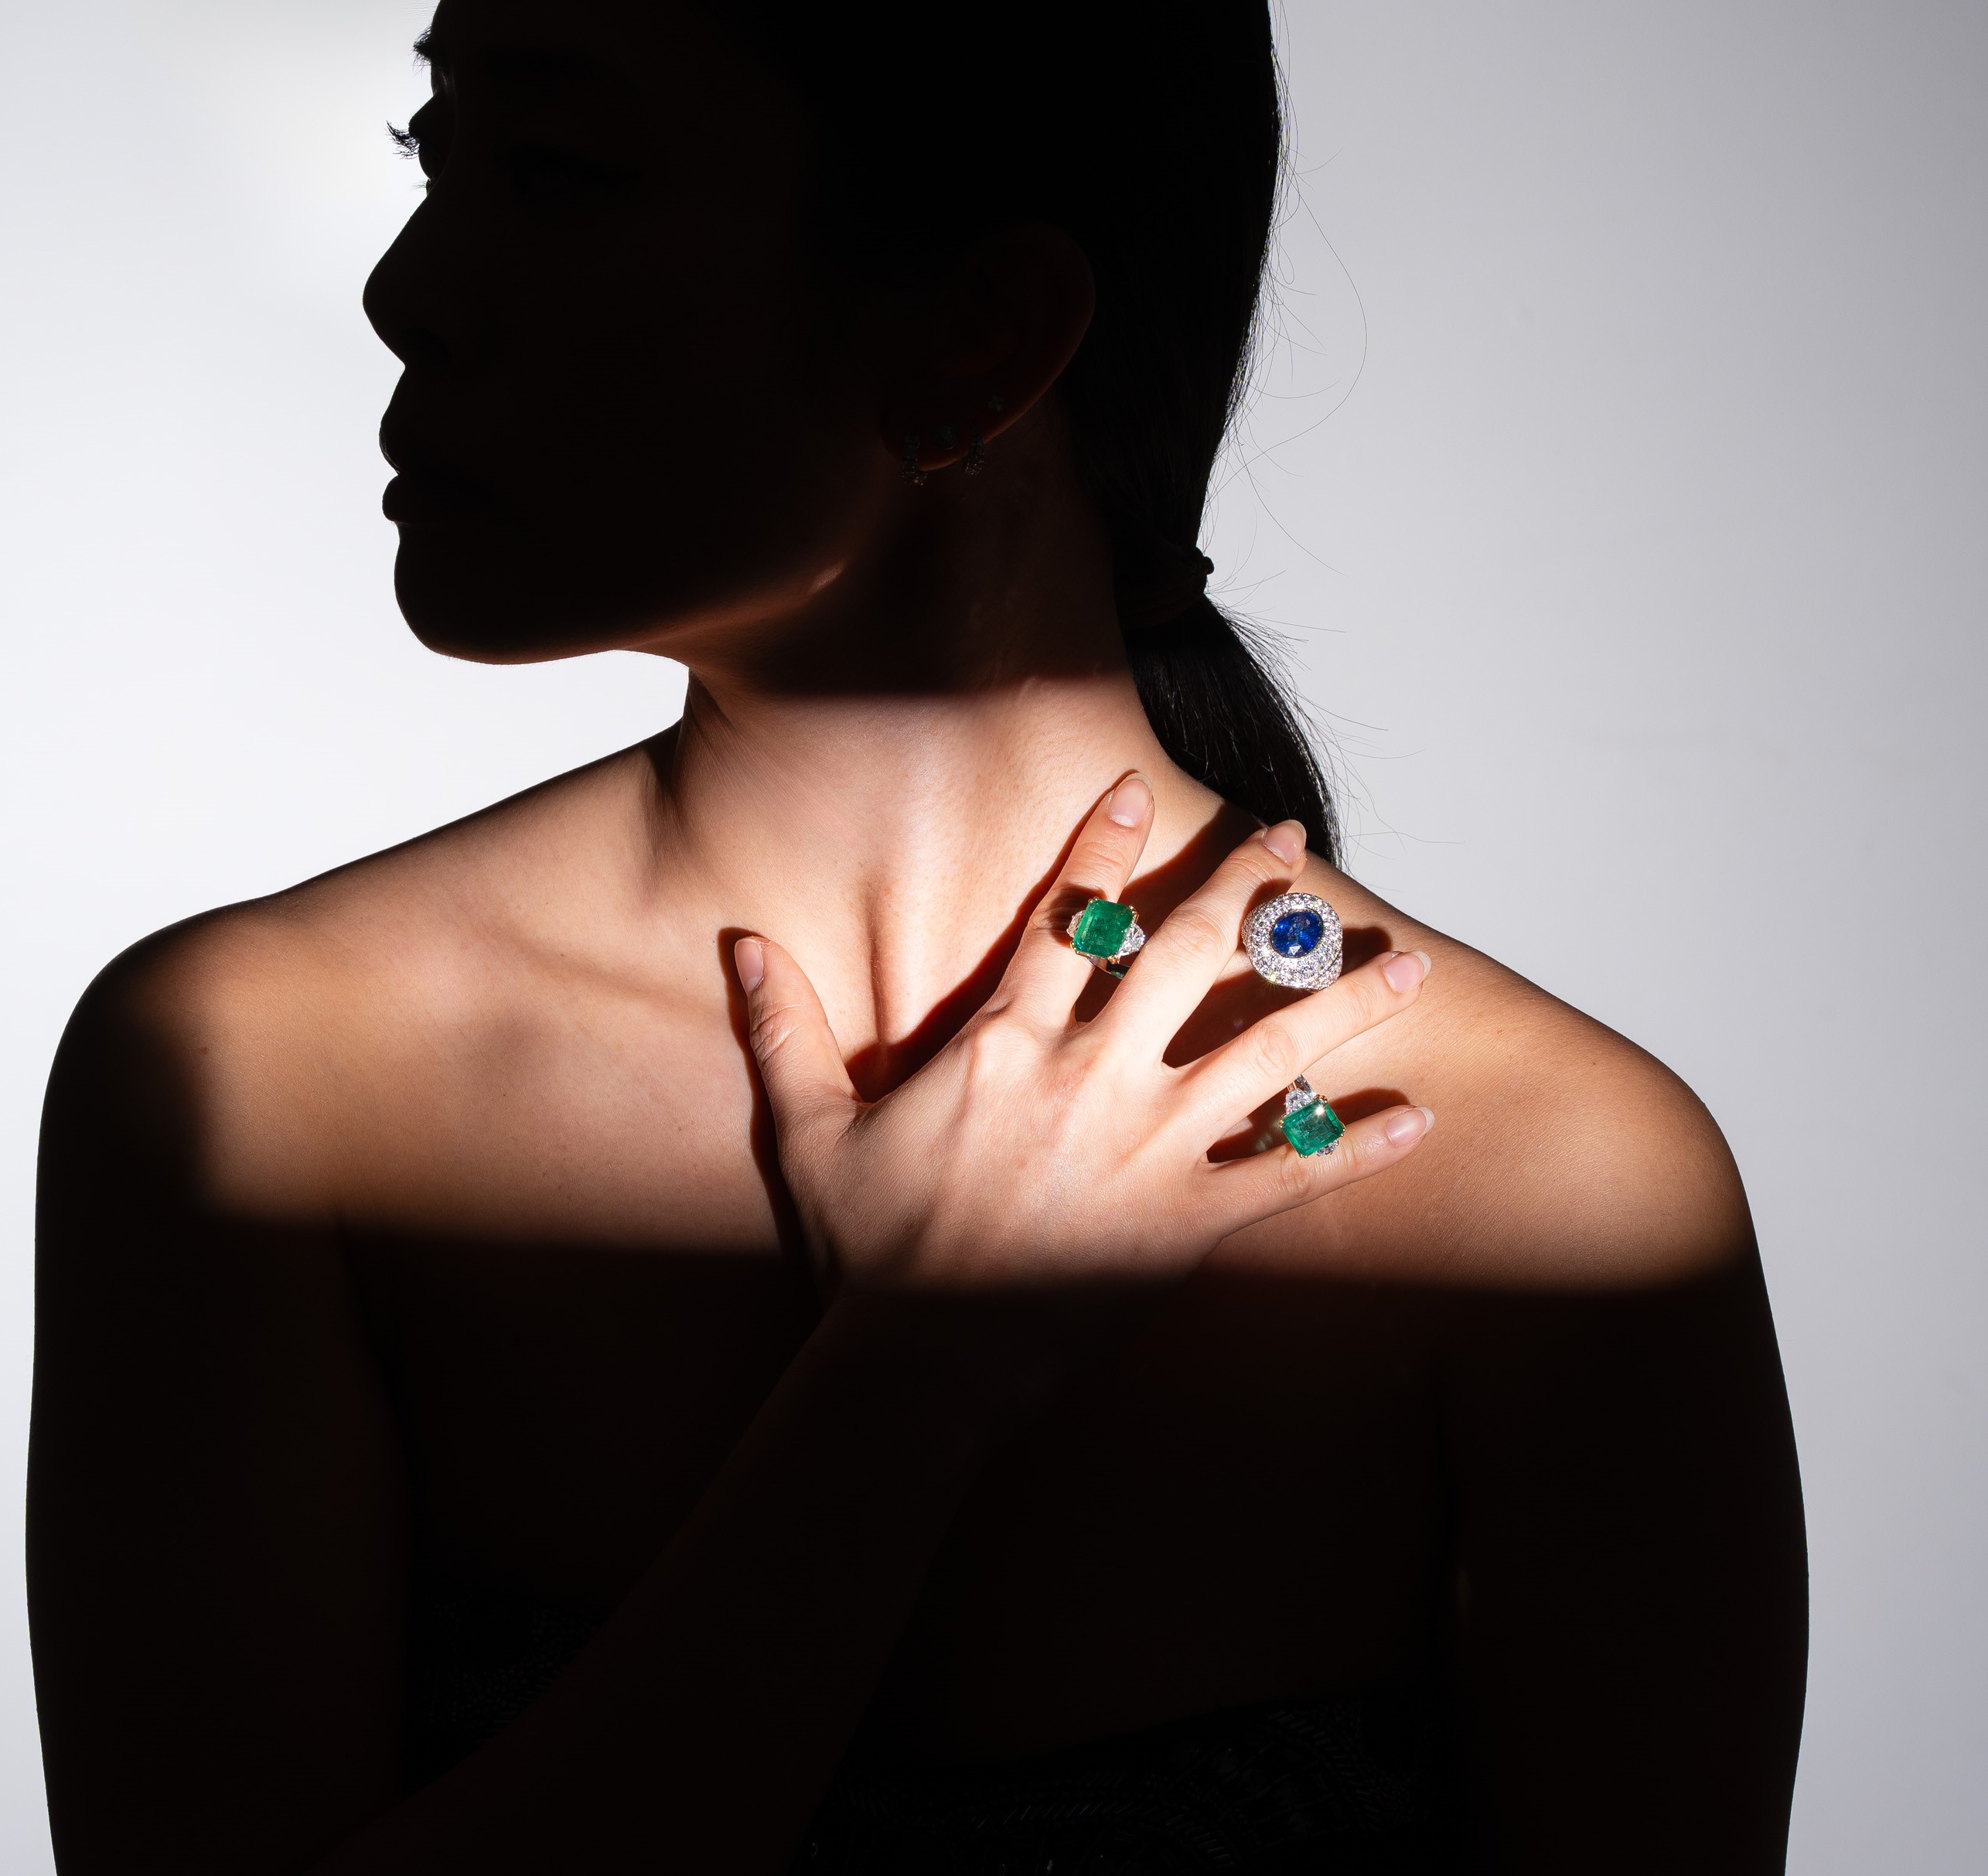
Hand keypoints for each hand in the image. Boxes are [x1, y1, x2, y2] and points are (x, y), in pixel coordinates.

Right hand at [733, 776, 1430, 1294]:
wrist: (920, 1369)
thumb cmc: (867, 1248)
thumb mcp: (810, 1130)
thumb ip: (783, 1027)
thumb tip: (738, 938)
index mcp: (1004, 1044)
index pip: (1065, 918)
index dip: (1104, 847)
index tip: (1142, 788)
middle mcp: (1089, 1079)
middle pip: (1184, 957)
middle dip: (1245, 891)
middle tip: (1292, 841)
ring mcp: (1147, 1151)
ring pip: (1265, 1055)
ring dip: (1341, 1004)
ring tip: (1411, 961)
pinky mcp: (1186, 1225)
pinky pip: (1287, 1179)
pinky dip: (1355, 1149)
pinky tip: (1419, 1119)